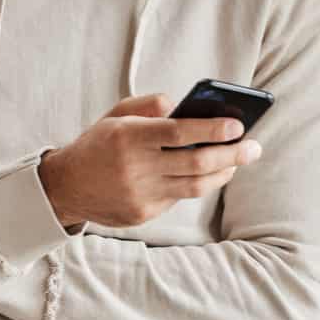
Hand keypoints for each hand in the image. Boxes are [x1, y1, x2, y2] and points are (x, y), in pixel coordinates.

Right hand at [37, 93, 262, 228]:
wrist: (65, 187)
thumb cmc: (97, 144)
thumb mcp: (114, 115)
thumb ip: (147, 105)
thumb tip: (182, 105)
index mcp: (128, 137)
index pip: (178, 133)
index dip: (211, 130)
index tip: (238, 126)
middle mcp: (135, 168)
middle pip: (195, 163)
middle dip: (231, 154)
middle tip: (253, 147)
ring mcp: (140, 195)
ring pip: (194, 186)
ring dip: (222, 173)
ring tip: (237, 162)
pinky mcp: (142, 214)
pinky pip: (178, 198)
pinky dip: (196, 184)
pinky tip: (209, 174)